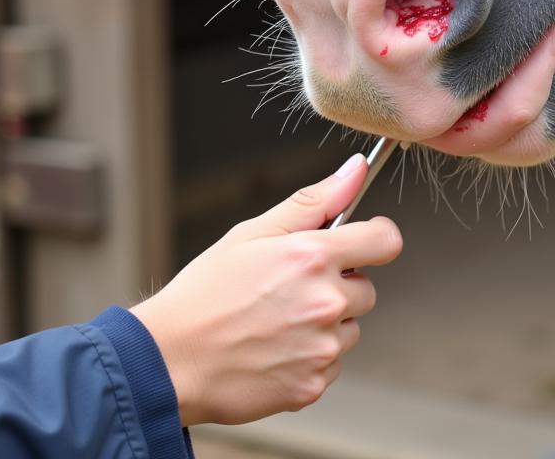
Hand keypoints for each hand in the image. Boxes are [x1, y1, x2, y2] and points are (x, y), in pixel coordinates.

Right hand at [131, 154, 401, 425]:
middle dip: (339, 285)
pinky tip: (275, 349)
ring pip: (350, 328)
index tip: (360, 242)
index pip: (386, 241)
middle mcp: (325, 302)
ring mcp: (320, 348)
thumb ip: (314, 201)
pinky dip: (311, 357)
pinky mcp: (312, 385)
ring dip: (326, 324)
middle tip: (291, 288)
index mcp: (313, 256)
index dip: (375, 238)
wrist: (168, 361)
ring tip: (277, 321)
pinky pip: (331, 364)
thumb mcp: (253, 233)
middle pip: (366, 288)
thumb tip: (356, 169)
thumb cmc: (205, 293)